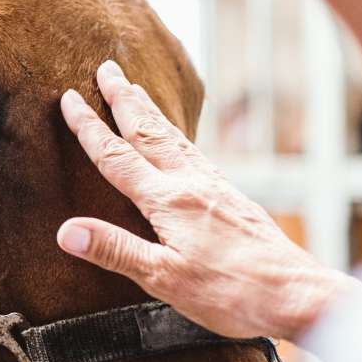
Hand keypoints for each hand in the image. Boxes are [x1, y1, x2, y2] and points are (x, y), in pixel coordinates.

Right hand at [57, 61, 361, 340]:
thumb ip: (114, 250)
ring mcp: (215, 188)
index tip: (69, 99)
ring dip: (149, 111)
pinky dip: (175, 134)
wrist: (295, 294)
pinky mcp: (231, 198)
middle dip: (123, 99)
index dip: (89, 128)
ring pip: (173, 138)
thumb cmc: (231, 293)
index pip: (117, 158)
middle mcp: (192, 184)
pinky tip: (177, 140)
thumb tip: (65, 231)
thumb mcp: (163, 279)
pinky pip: (194, 153)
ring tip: (135, 88)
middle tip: (105, 67)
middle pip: (149, 132)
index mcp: (169, 201)